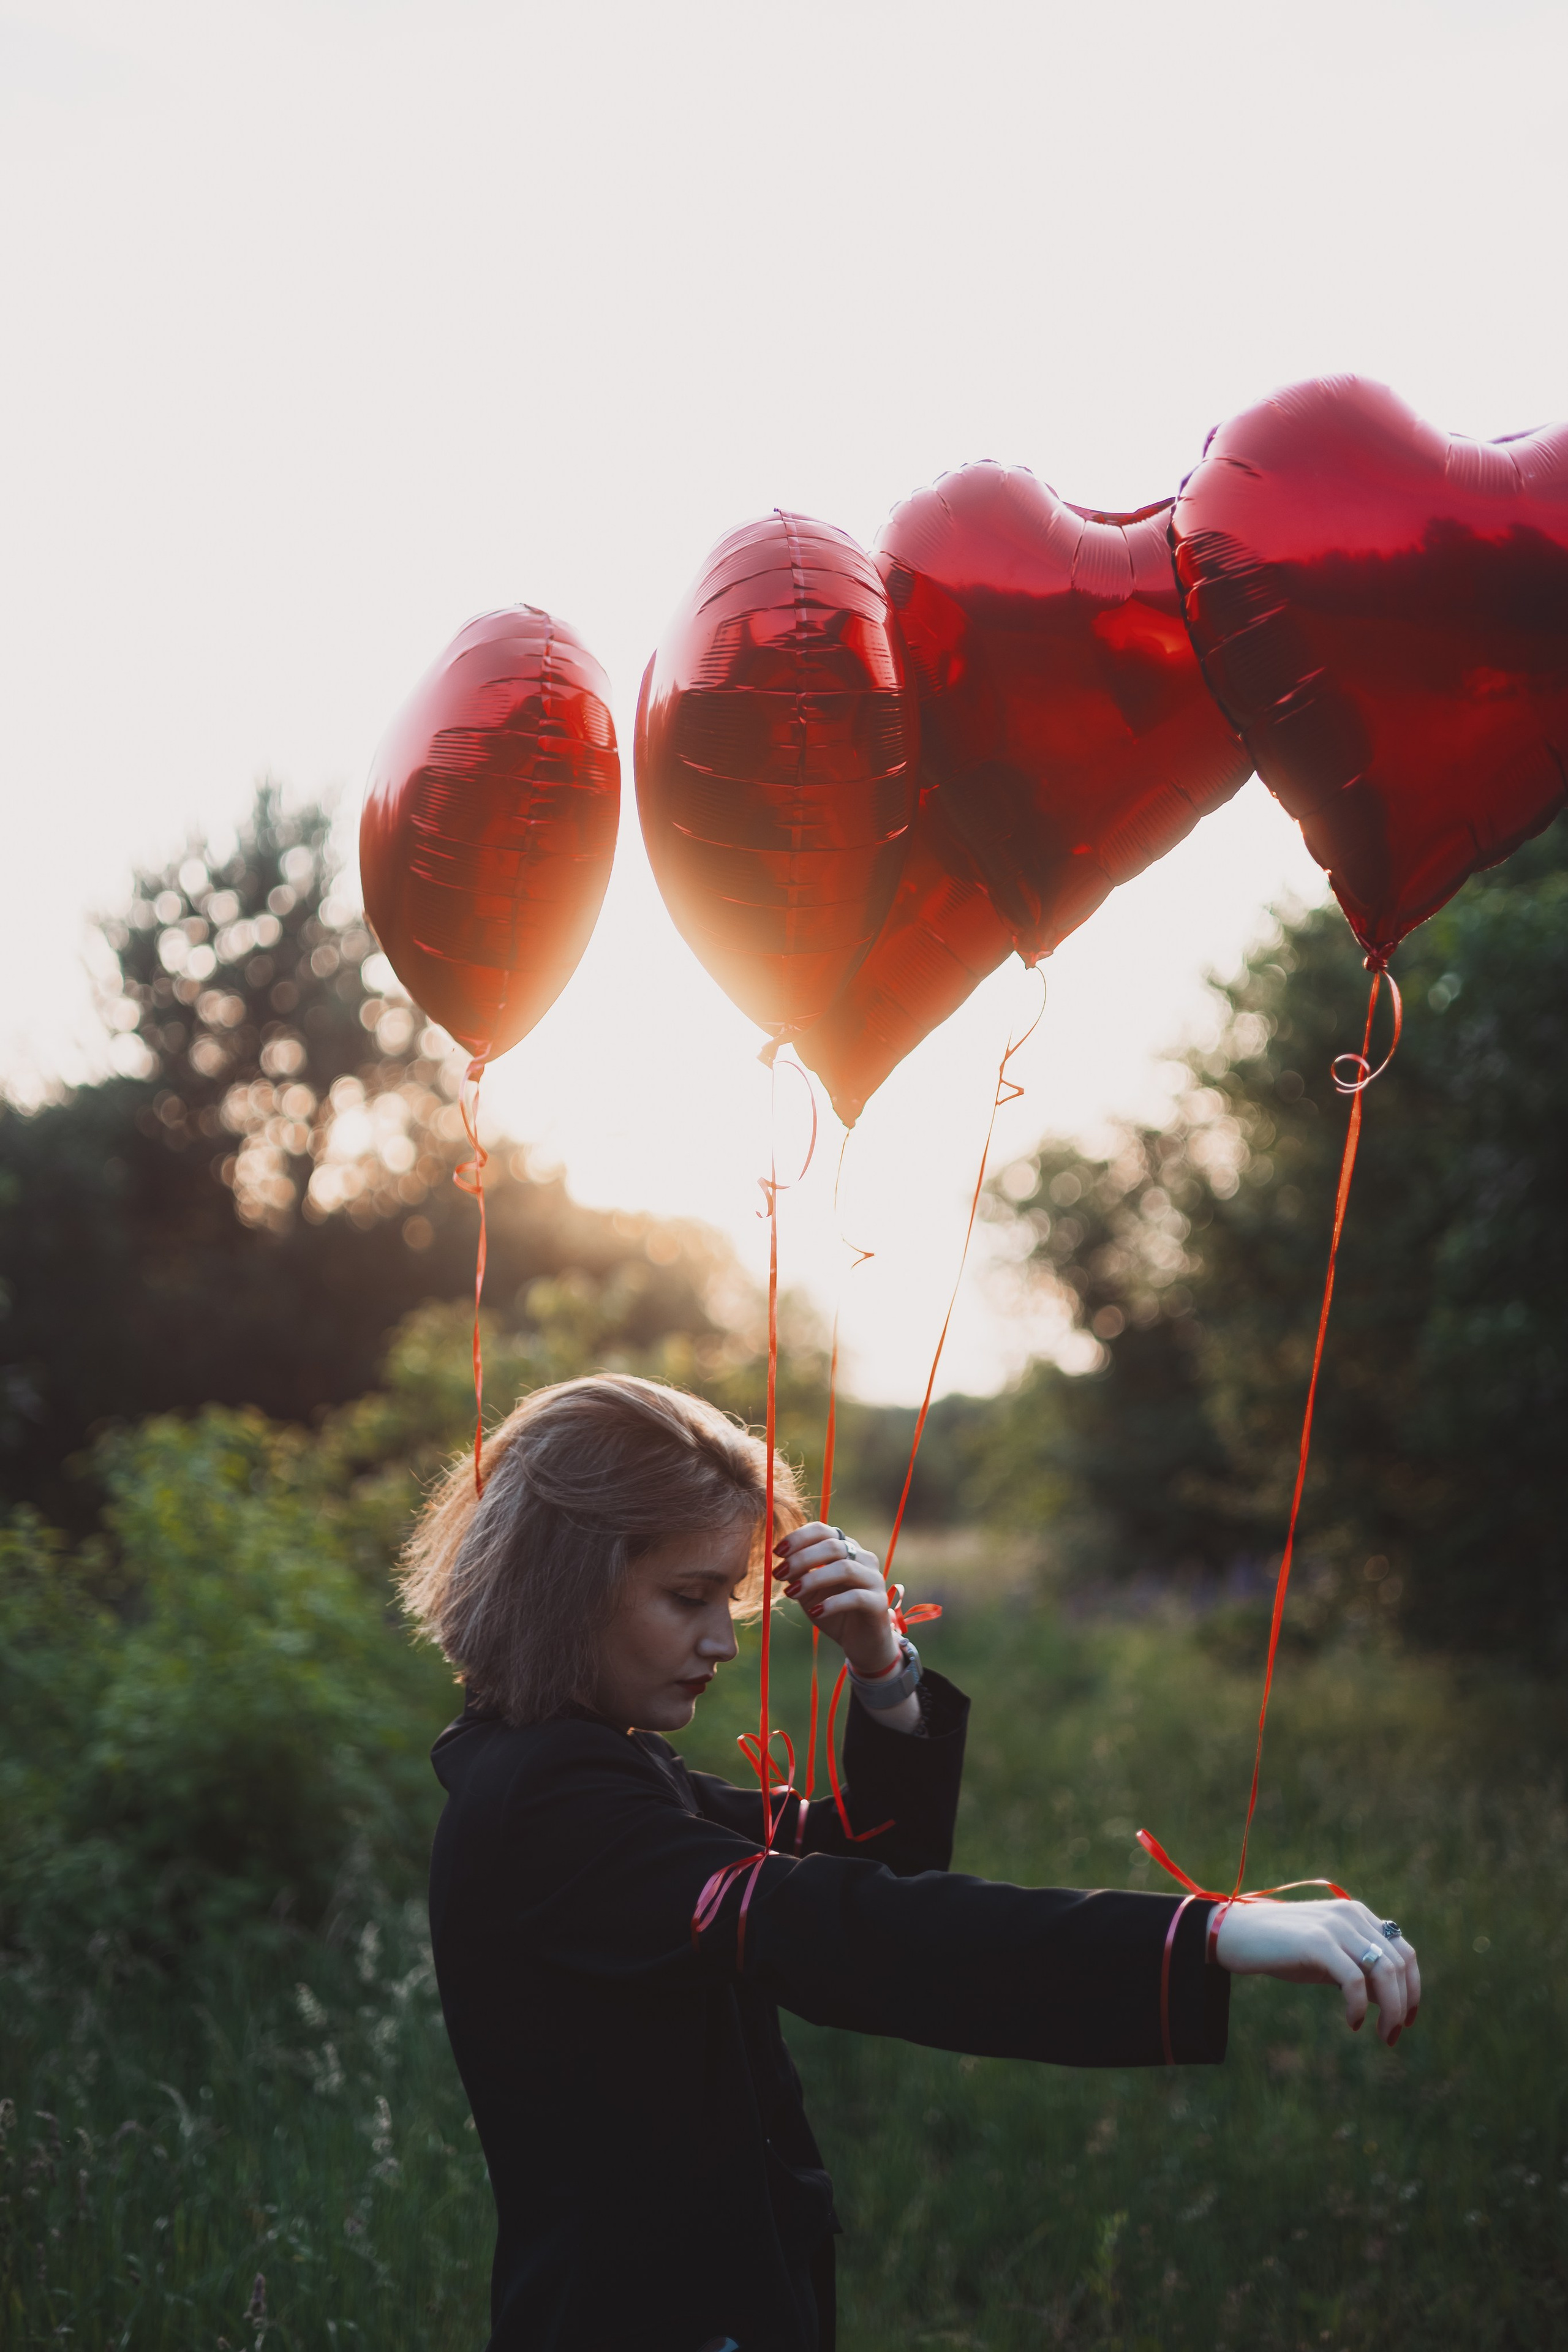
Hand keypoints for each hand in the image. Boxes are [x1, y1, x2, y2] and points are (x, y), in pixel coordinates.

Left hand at [775, 1521, 898, 1680]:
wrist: (861, 1642)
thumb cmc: (833, 1611)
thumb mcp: (809, 1592)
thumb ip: (798, 1574)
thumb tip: (781, 1560)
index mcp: (845, 1549)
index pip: (822, 1531)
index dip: (798, 1538)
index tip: (776, 1552)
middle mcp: (863, 1558)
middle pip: (832, 1546)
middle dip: (801, 1558)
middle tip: (779, 1574)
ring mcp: (874, 1579)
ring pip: (844, 1568)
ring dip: (813, 1579)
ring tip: (790, 1593)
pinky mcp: (879, 1603)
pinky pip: (856, 1597)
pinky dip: (832, 1603)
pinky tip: (815, 1612)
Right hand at [1213, 1898, 1420, 2045]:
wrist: (1234, 1934)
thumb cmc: (1280, 1949)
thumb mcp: (1327, 1958)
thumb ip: (1357, 1968)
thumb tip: (1390, 2000)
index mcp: (1357, 1915)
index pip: (1404, 1951)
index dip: (1413, 1989)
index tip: (1407, 2020)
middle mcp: (1351, 1915)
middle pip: (1399, 1964)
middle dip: (1403, 2005)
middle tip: (1391, 2036)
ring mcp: (1335, 1926)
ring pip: (1384, 1971)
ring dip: (1390, 2010)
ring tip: (1380, 2034)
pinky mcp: (1317, 1942)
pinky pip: (1355, 1980)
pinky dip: (1360, 2006)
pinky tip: (1352, 2021)